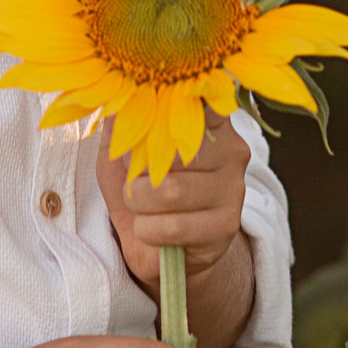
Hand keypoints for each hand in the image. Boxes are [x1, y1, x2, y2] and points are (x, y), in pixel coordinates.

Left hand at [95, 111, 249, 289]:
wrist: (159, 248)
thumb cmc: (142, 193)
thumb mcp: (122, 158)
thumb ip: (120, 130)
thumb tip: (114, 106)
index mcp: (210, 123)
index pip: (201, 99)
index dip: (169, 107)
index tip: (148, 115)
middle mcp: (231, 151)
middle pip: (170, 150)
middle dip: (135, 172)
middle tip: (133, 183)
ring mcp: (234, 189)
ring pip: (169, 190)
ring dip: (139, 204)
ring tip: (141, 208)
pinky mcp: (227, 226)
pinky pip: (173, 226)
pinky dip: (147, 231)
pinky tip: (152, 231)